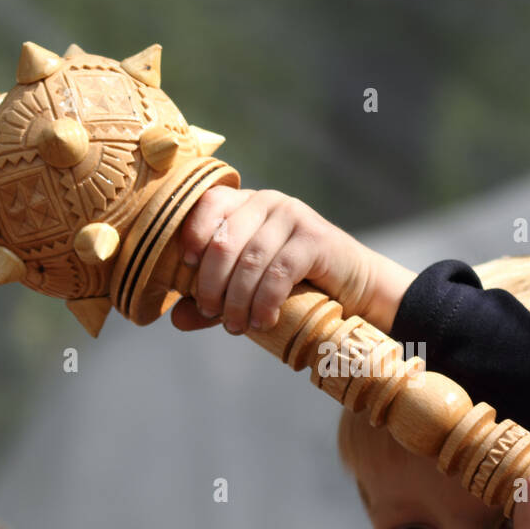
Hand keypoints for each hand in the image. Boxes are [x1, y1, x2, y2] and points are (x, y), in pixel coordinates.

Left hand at [170, 186, 384, 334]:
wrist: (353, 287)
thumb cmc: (295, 285)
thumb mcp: (247, 291)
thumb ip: (212, 301)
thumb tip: (176, 319)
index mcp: (245, 204)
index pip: (207, 203)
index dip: (191, 235)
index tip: (185, 270)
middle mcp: (267, 201)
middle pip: (223, 239)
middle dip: (211, 283)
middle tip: (211, 313)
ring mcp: (293, 216)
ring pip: (250, 260)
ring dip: (238, 300)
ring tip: (237, 327)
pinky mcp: (315, 238)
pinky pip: (279, 271)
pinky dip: (265, 301)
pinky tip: (263, 321)